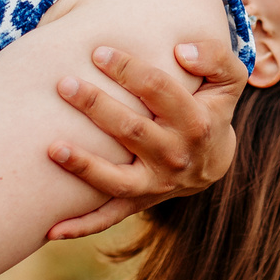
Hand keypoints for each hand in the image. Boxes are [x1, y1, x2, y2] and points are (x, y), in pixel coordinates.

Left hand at [45, 40, 248, 238]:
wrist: (212, 161)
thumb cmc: (211, 109)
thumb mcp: (228, 81)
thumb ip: (215, 57)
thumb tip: (182, 50)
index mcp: (196, 123)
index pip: (158, 90)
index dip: (128, 69)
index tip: (98, 52)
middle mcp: (175, 156)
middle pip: (131, 129)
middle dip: (96, 105)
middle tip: (64, 83)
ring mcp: (155, 184)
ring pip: (115, 179)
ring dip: (83, 165)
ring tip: (52, 147)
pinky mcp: (138, 202)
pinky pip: (107, 218)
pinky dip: (80, 226)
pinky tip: (51, 228)